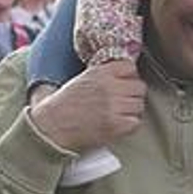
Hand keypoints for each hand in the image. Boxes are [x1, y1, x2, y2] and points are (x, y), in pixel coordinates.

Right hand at [30, 60, 146, 152]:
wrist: (53, 125)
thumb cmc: (67, 102)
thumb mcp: (85, 77)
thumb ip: (106, 73)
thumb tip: (129, 73)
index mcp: (101, 72)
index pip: (131, 68)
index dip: (128, 77)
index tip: (122, 83)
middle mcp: (109, 87)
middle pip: (139, 87)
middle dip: (132, 94)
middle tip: (121, 101)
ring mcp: (113, 106)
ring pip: (139, 105)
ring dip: (131, 110)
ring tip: (117, 113)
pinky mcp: (115, 125)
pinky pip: (135, 122)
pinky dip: (129, 125)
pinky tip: (117, 124)